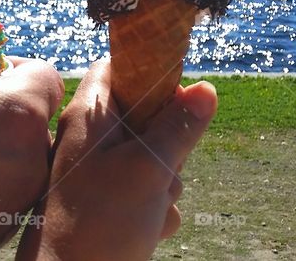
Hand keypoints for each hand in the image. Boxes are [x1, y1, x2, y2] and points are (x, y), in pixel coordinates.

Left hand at [18, 59, 216, 260]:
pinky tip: (149, 227)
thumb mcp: (149, 169)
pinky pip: (147, 192)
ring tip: (152, 203)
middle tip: (164, 165)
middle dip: (168, 142)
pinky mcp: (109, 204)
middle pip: (144, 116)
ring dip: (166, 182)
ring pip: (152, 158)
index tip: (178, 95)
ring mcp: (99, 173)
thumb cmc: (100, 222)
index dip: (150, 73)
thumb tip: (206, 88)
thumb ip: (178, 127)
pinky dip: (156, 208)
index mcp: (90, 117)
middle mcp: (91, 140)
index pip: (116, 68)